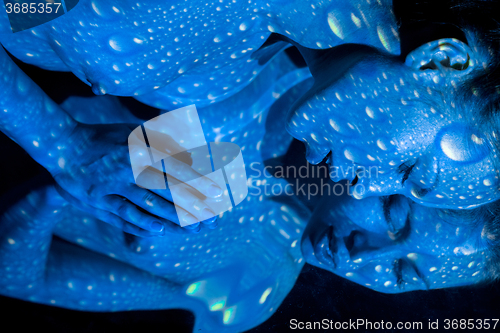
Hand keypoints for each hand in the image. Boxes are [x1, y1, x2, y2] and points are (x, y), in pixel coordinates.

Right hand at [50, 122, 221, 235]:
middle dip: (191, 205)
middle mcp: (127, 166)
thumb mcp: (136, 132)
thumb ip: (165, 142)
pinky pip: (124, 215)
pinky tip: (162, 231)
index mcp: (140, 147)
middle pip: (166, 189)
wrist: (64, 146)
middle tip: (212, 218)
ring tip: (194, 228)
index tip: (217, 193)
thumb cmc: (107, 137)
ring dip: (173, 218)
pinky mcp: (98, 199)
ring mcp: (111, 184)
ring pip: (148, 205)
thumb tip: (193, 156)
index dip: (198, 181)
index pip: (175, 167)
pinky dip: (143, 223)